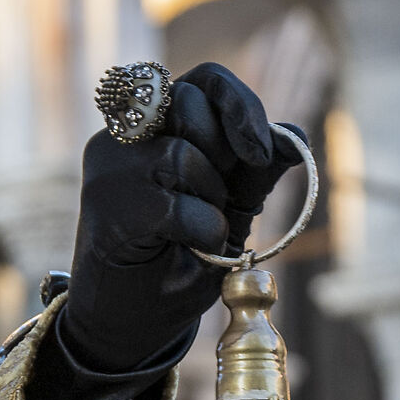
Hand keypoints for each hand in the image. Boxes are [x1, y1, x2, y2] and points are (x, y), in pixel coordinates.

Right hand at [61, 64, 304, 375]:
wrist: (133, 319)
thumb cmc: (181, 258)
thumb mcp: (230, 211)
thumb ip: (255, 175)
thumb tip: (294, 137)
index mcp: (160, 124)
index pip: (206, 79)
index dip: (241, 103)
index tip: (260, 150)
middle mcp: (128, 133)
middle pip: (190, 101)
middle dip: (224, 151)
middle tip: (222, 195)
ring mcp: (110, 164)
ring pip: (182, 155)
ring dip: (210, 200)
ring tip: (196, 230)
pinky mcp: (106, 203)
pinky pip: (176, 206)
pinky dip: (201, 232)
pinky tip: (189, 249)